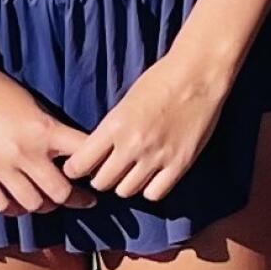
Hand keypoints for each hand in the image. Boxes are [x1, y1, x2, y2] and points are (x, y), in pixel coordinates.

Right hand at [0, 58, 96, 216]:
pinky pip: (2, 205)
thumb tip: (67, 153)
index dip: (94, 168)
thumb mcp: (29, 102)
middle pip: (61, 194)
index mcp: (42, 128)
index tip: (97, 175)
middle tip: (78, 197)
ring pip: (33, 205)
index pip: (82, 156)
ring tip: (43, 198)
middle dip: (73, 197)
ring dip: (42, 204)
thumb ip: (47, 129)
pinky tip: (15, 199)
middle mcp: (24, 151)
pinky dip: (13, 206)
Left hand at [62, 50, 231, 202]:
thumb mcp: (125, 101)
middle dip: (98, 179)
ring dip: (123, 185)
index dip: (74, 169)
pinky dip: (148, 190)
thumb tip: (98, 150)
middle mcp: (132, 145)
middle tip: (102, 172)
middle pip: (102, 182)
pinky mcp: (179, 165)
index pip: (82, 162)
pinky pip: (155, 194)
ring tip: (126, 174)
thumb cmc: (159, 79)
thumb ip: (112, 128)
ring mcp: (157, 158)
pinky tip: (149, 178)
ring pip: (127, 191)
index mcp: (114, 124)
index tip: (74, 169)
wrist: (196, 76)